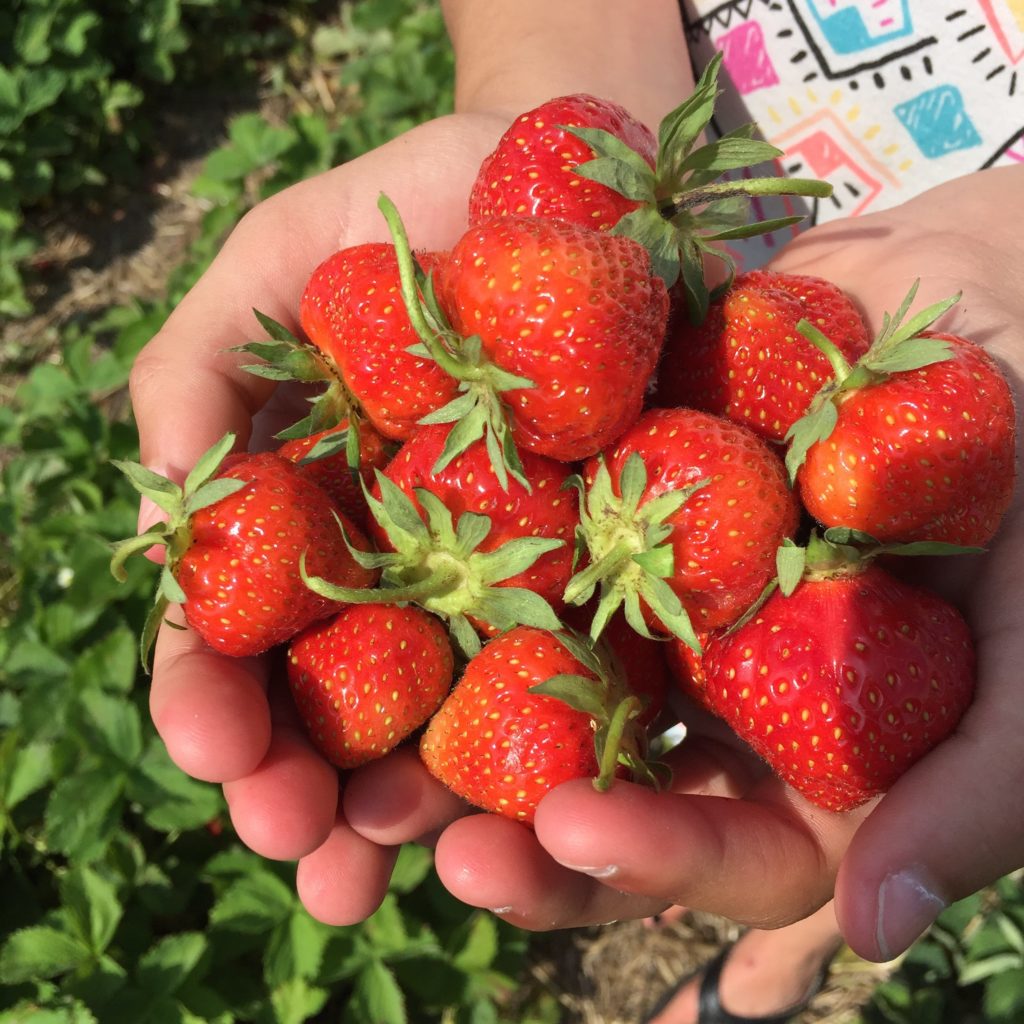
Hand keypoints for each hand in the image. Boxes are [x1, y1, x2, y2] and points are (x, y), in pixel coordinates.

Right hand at [129, 0, 694, 925]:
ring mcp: (515, 577)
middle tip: (304, 856)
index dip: (214, 697)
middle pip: (343, 706)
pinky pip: (592, 664)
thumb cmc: (410, 201)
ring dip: (422, 807)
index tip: (215, 750)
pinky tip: (547, 803)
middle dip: (313, 790)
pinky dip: (563, 740)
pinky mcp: (621, 565)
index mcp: (313, 516)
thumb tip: (168, 517)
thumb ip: (201, 373)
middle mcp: (405, 567)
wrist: (572, 170)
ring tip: (392, 868)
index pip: (242, 634)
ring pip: (455, 720)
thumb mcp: (276, 262)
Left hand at [381, 167, 1023, 956]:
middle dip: (509, 826)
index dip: (651, 857)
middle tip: (412, 833)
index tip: (569, 831)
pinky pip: (523, 543)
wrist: (994, 306)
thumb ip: (979, 788)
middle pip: (602, 792)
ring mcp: (654, 596)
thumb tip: (872, 933)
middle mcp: (714, 690)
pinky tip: (372, 573)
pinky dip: (452, 567)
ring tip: (351, 749)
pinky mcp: (609, 502)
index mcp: (809, 752)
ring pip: (538, 685)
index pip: (723, 849)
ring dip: (445, 726)